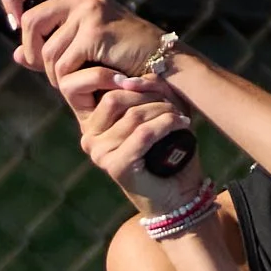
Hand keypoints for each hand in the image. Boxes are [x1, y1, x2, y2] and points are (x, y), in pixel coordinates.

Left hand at [4, 0, 166, 82]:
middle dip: (31, 49)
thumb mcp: (85, 45)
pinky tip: (83, 84)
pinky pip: (63, 62)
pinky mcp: (96, 33)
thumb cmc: (125, 55)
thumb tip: (17, 55)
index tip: (15, 21)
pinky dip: (68, 80)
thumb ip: (51, 46)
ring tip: (68, 80)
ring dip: (52, 72)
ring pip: (46, 48)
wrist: (163, 61)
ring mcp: (89, 13)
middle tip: (42, 65)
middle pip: (29, 20)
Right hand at [64, 65, 203, 215]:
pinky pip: (142, 134)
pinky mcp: (115, 166)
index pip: (104, 88)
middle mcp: (89, 137)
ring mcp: (99, 153)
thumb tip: (140, 76)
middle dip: (150, 95)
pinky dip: (166, 125)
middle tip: (174, 103)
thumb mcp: (157, 113)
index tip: (158, 87)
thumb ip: (148, 91)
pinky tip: (181, 124)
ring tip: (181, 116)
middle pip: (115, 98)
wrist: (179, 194)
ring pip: (132, 115)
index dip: (132, 81)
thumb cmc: (169, 152)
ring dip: (163, 111)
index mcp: (92, 122)